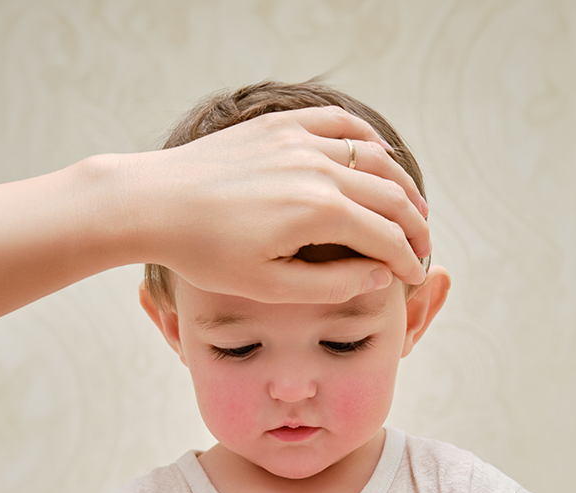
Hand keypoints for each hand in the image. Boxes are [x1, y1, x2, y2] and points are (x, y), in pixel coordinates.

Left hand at [110, 105, 430, 302]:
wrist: (153, 203)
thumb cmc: (205, 253)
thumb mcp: (269, 285)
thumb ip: (332, 283)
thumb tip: (380, 274)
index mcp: (319, 212)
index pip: (387, 236)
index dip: (408, 260)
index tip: (415, 276)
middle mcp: (319, 168)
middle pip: (390, 195)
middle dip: (415, 227)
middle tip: (422, 249)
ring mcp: (300, 140)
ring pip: (374, 157)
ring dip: (401, 185)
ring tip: (413, 209)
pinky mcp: (281, 126)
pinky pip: (340, 124)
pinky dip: (368, 141)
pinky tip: (377, 157)